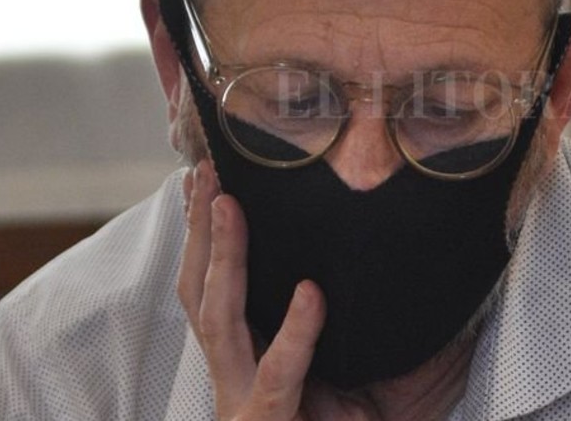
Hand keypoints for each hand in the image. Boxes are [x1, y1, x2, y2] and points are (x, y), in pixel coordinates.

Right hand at [178, 161, 378, 419]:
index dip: (201, 236)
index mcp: (243, 361)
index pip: (208, 288)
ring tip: (232, 206)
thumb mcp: (346, 373)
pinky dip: (293, 335)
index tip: (204, 179)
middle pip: (198, 293)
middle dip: (198, 231)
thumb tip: (372, 267)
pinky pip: (277, 379)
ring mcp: (243, 405)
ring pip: (218, 323)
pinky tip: (310, 295)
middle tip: (206, 173)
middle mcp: (232, 379)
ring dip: (223, 261)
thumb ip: (347, 329)